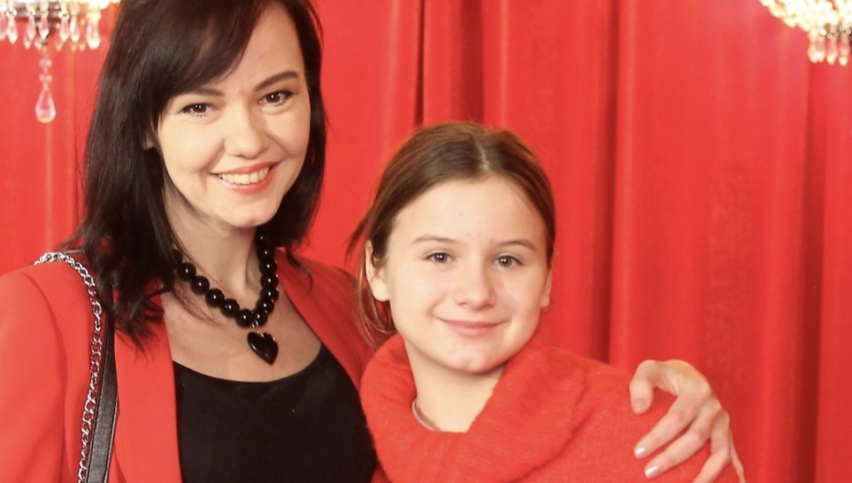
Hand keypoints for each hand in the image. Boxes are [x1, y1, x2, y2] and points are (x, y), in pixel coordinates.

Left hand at [629, 359, 744, 481]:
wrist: (688, 377)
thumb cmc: (664, 375)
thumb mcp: (649, 369)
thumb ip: (641, 383)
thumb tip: (639, 410)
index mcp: (697, 390)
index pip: (677, 418)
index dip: (658, 436)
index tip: (638, 452)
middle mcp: (715, 408)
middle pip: (695, 438)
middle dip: (671, 458)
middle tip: (648, 472)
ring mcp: (724, 425)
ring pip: (719, 455)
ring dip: (704, 476)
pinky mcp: (728, 438)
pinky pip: (731, 460)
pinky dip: (732, 478)